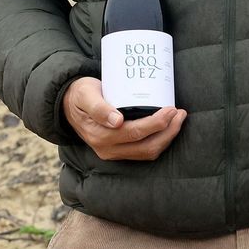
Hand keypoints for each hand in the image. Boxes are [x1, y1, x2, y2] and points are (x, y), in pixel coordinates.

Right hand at [61, 76, 186, 160]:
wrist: (68, 105)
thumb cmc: (80, 95)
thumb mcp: (85, 95)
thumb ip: (98, 107)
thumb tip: (117, 121)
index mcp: (100, 135)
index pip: (135, 133)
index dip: (157, 123)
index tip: (171, 109)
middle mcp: (107, 149)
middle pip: (146, 146)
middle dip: (168, 131)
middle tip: (180, 113)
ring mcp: (114, 153)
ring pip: (147, 152)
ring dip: (167, 138)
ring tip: (178, 119)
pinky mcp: (119, 151)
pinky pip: (144, 152)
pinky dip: (159, 141)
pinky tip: (168, 128)